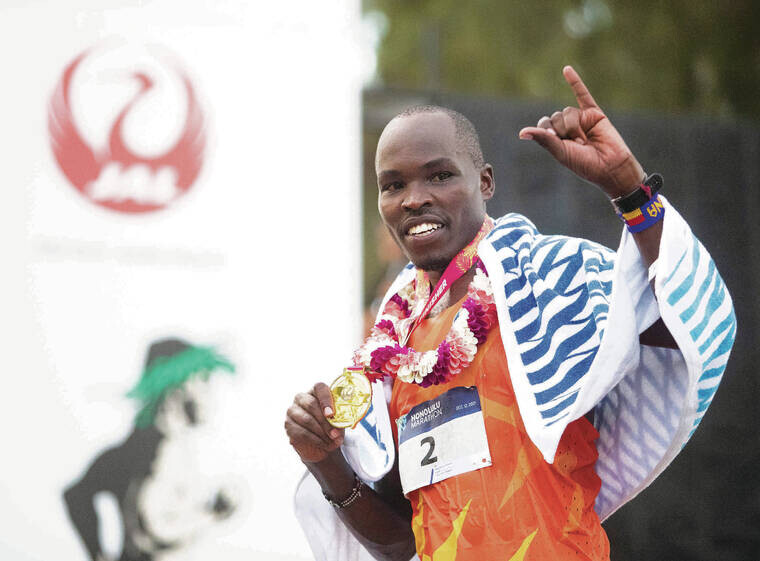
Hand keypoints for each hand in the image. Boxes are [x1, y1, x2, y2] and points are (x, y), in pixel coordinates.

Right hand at [285, 383, 343, 463]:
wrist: (322, 443)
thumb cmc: (332, 426)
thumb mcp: (339, 420)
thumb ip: (339, 420)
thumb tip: (337, 428)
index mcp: (316, 391)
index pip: (319, 387)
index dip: (326, 400)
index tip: (331, 414)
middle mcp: (302, 397)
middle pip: (311, 404)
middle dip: (325, 422)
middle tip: (335, 434)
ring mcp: (292, 410)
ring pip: (306, 420)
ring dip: (322, 433)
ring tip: (332, 441)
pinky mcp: (288, 425)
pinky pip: (301, 432)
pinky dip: (315, 440)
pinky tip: (324, 444)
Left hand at [518, 65, 644, 197]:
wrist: (611, 166)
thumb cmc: (585, 164)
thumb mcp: (561, 152)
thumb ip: (543, 139)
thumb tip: (521, 133)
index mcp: (556, 138)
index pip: (544, 124)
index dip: (548, 130)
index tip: (556, 139)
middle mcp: (567, 127)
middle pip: (555, 117)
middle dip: (564, 130)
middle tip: (577, 144)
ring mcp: (580, 119)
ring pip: (568, 111)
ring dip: (574, 126)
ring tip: (585, 140)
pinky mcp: (594, 113)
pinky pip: (583, 94)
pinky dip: (575, 81)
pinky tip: (566, 69)